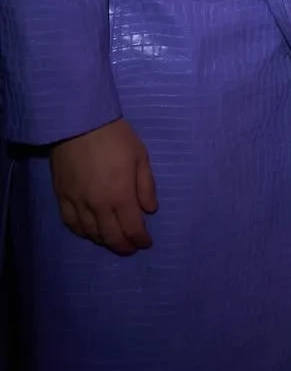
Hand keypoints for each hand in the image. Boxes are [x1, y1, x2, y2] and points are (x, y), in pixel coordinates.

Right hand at [50, 119, 157, 255]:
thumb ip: (146, 186)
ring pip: (90, 234)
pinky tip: (89, 232)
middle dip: (124, 246)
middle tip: (131, 248)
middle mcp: (98, 206)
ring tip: (113, 239)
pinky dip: (82, 232)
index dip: (140, 239)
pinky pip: (71, 224)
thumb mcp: (140, 156)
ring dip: (104, 240)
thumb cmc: (115, 137)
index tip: (146, 243)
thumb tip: (149, 210)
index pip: (131, 228)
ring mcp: (77, 203)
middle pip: (111, 237)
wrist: (79, 123)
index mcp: (120, 195)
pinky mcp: (61, 197)